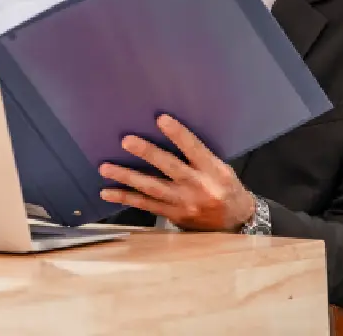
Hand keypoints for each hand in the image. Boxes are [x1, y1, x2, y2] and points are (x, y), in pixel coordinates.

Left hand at [98, 114, 254, 231]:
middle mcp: (199, 187)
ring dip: (127, 177)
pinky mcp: (174, 216)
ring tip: (105, 167)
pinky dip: (125, 198)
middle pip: (171, 168)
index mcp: (214, 170)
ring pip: (152, 188)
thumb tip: (165, 131)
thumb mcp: (221, 167)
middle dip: (148, 154)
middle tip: (126, 141)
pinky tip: (107, 191)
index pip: (195, 149)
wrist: (236, 222)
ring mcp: (184, 204)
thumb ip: (197, 154)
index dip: (178, 134)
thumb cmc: (225, 186)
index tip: (161, 119)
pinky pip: (146, 206)